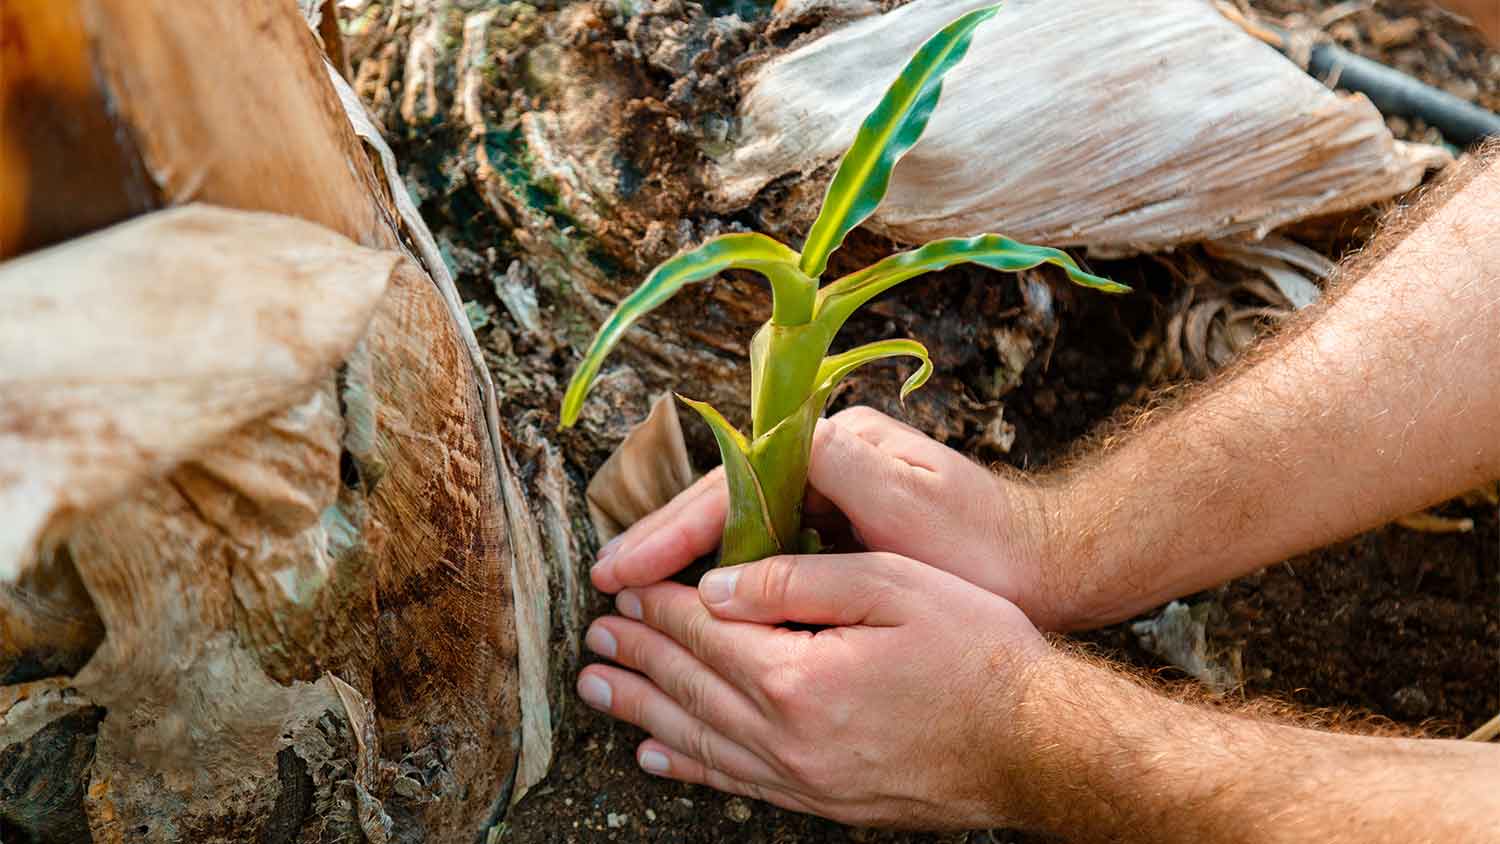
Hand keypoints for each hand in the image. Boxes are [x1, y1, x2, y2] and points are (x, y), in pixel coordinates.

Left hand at [576, 551, 1049, 827]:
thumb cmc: (979, 653)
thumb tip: (718, 585)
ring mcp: (804, 779)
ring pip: (698, 739)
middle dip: (637, 656)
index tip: (624, 588)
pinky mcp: (823, 801)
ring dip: (643, 709)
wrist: (1039, 745)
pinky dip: (689, 764)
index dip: (660, 606)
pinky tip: (658, 754)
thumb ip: (799, 582)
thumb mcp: (895, 587)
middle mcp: (788, 738)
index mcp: (798, 677)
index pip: (705, 632)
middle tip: (593, 636)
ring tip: (598, 689)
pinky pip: (735, 782)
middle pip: (689, 688)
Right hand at [590, 406, 1067, 626]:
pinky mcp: (837, 534)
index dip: (670, 531)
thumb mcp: (913, 504)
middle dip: (663, 546)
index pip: (729, 487)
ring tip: (631, 601)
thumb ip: (843, 471)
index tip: (623, 568)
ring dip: (686, 567)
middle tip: (607, 588)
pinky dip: (727, 584)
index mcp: (830, 442)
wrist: (1045, 567)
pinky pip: (764, 555)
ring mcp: (827, 497)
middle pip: (722, 506)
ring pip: (736, 532)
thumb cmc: (983, 544)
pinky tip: (695, 611)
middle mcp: (820, 462)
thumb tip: (770, 451)